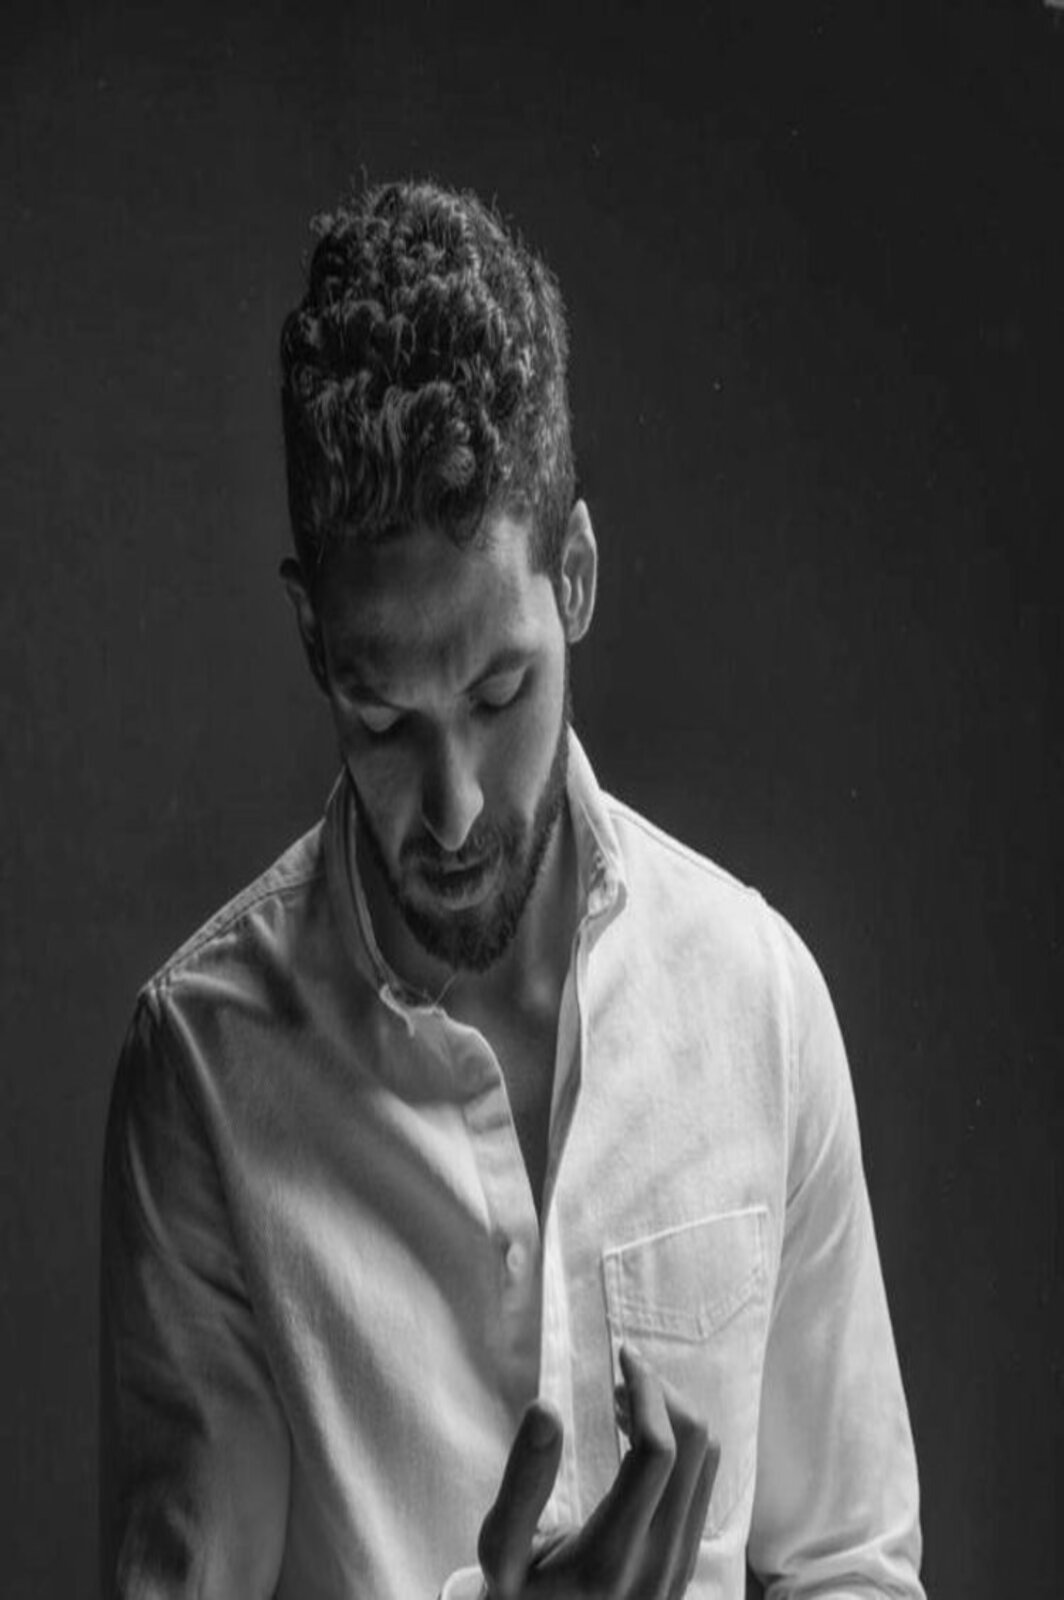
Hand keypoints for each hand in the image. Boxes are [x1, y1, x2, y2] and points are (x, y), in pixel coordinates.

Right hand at [477, 1345, 718, 1599]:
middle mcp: (662, 1563)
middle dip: (663, 1394)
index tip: (622, 1357)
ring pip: (708, 1464)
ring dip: (674, 1417)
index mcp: (613, 1557)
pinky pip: (704, 1488)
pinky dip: (681, 1447)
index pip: (657, 1451)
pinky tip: (639, 1439)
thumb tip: (545, 1408)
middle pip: (695, 1447)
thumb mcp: (500, 1554)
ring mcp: (682, 1567)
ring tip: (627, 1402)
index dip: (646, 1391)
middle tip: (622, 1375)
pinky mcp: (688, 1566)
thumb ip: (522, 1483)